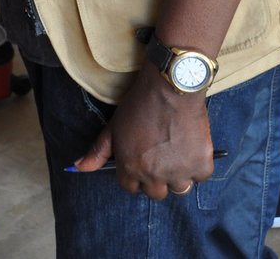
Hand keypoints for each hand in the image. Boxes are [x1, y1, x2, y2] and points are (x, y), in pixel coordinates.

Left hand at [70, 70, 214, 198]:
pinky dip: (198, 165)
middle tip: (161, 156)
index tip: (142, 160)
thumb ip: (98, 151)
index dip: (135, 174)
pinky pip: (200, 176)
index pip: (130, 187)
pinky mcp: (201, 164)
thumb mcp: (114, 126)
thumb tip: (78, 168)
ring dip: (178, 175)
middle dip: (156, 178)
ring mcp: (179, 172)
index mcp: (131, 168)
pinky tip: (191, 146)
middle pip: (155, 193)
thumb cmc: (140, 104)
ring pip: (179, 188)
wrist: (171, 86)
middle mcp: (154, 175)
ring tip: (177, 151)